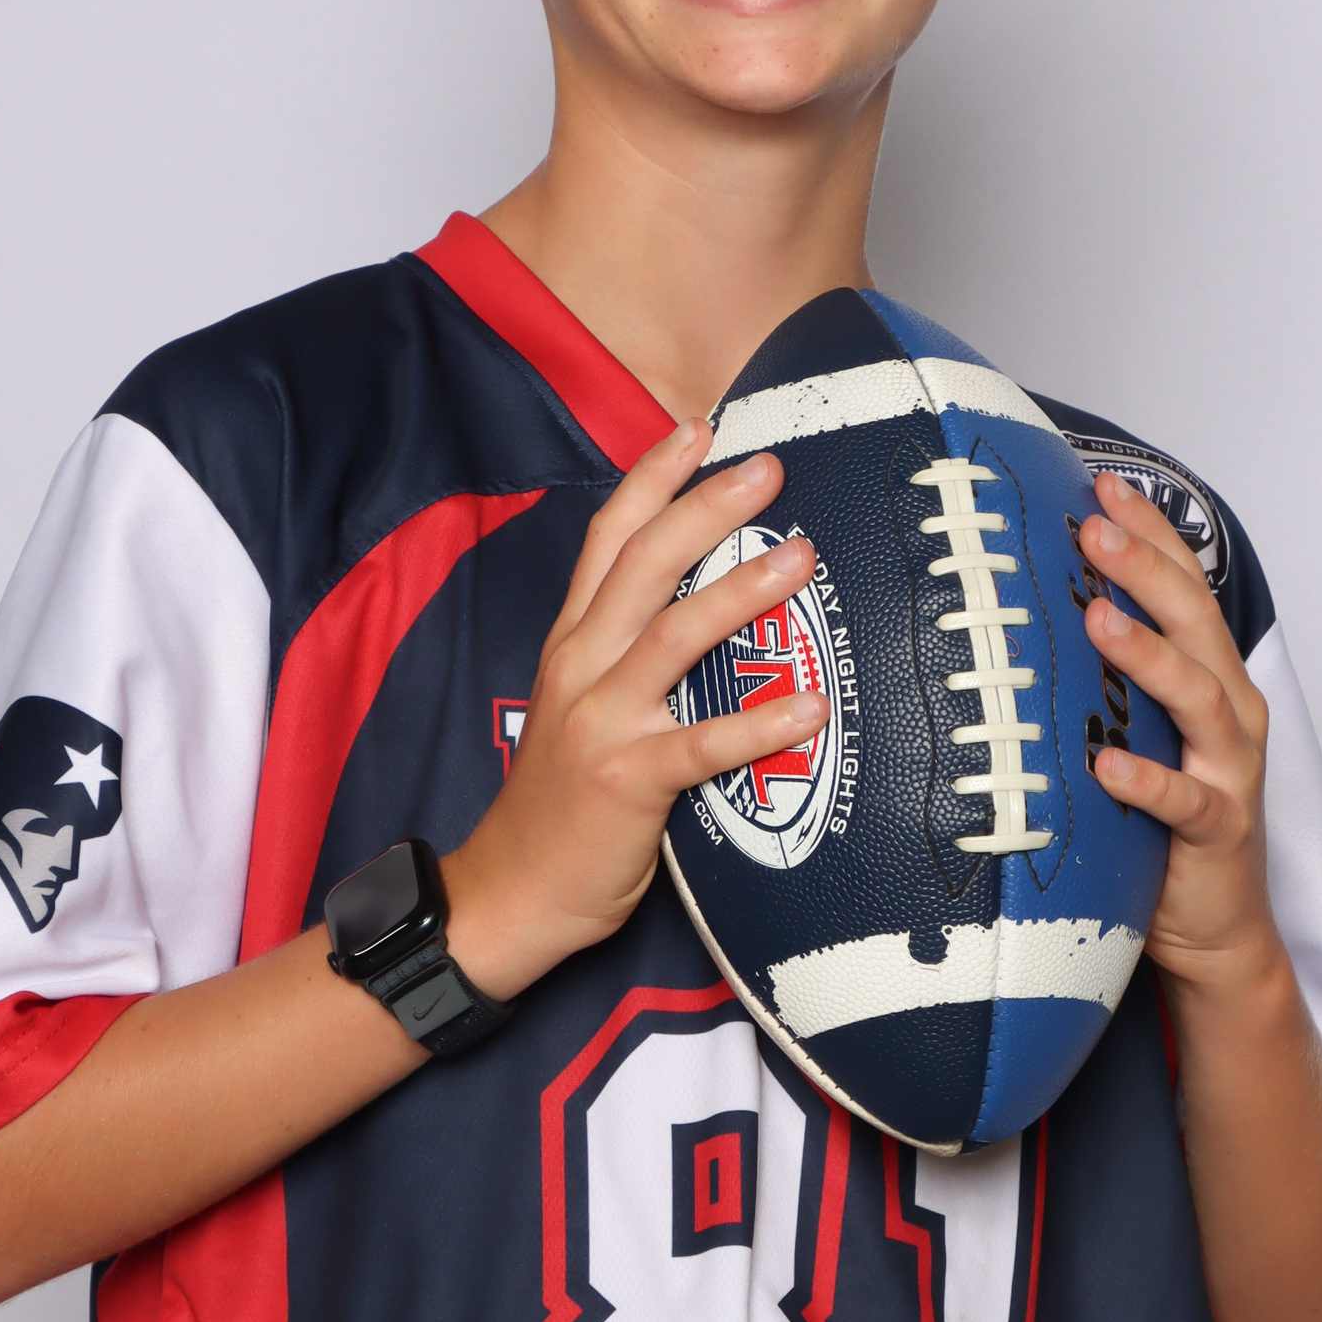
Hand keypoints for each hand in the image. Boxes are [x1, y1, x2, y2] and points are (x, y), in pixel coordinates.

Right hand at [441, 422, 827, 999]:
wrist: (509, 892)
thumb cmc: (559, 802)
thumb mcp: (578, 706)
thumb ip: (624, 655)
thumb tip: (700, 608)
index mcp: (572, 643)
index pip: (608, 538)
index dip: (653, 478)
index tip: (700, 428)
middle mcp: (582, 666)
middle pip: (643, 565)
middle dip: (706, 508)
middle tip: (770, 469)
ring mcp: (602, 721)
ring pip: (674, 636)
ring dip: (741, 590)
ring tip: (800, 557)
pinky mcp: (627, 781)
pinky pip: (702, 745)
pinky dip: (760, 723)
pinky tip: (812, 706)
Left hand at [1075, 472, 1276, 989]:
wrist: (1215, 925)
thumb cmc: (1166, 819)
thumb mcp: (1139, 730)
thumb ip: (1108, 676)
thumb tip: (1035, 609)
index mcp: (1212, 676)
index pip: (1185, 587)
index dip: (1150, 534)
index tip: (1103, 486)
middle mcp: (1229, 712)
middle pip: (1194, 623)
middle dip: (1145, 569)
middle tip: (1093, 530)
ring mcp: (1229, 770)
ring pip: (1198, 698)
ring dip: (1147, 655)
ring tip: (1097, 621)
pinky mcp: (1217, 831)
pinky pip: (1183, 802)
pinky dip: (1147, 781)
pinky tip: (1106, 766)